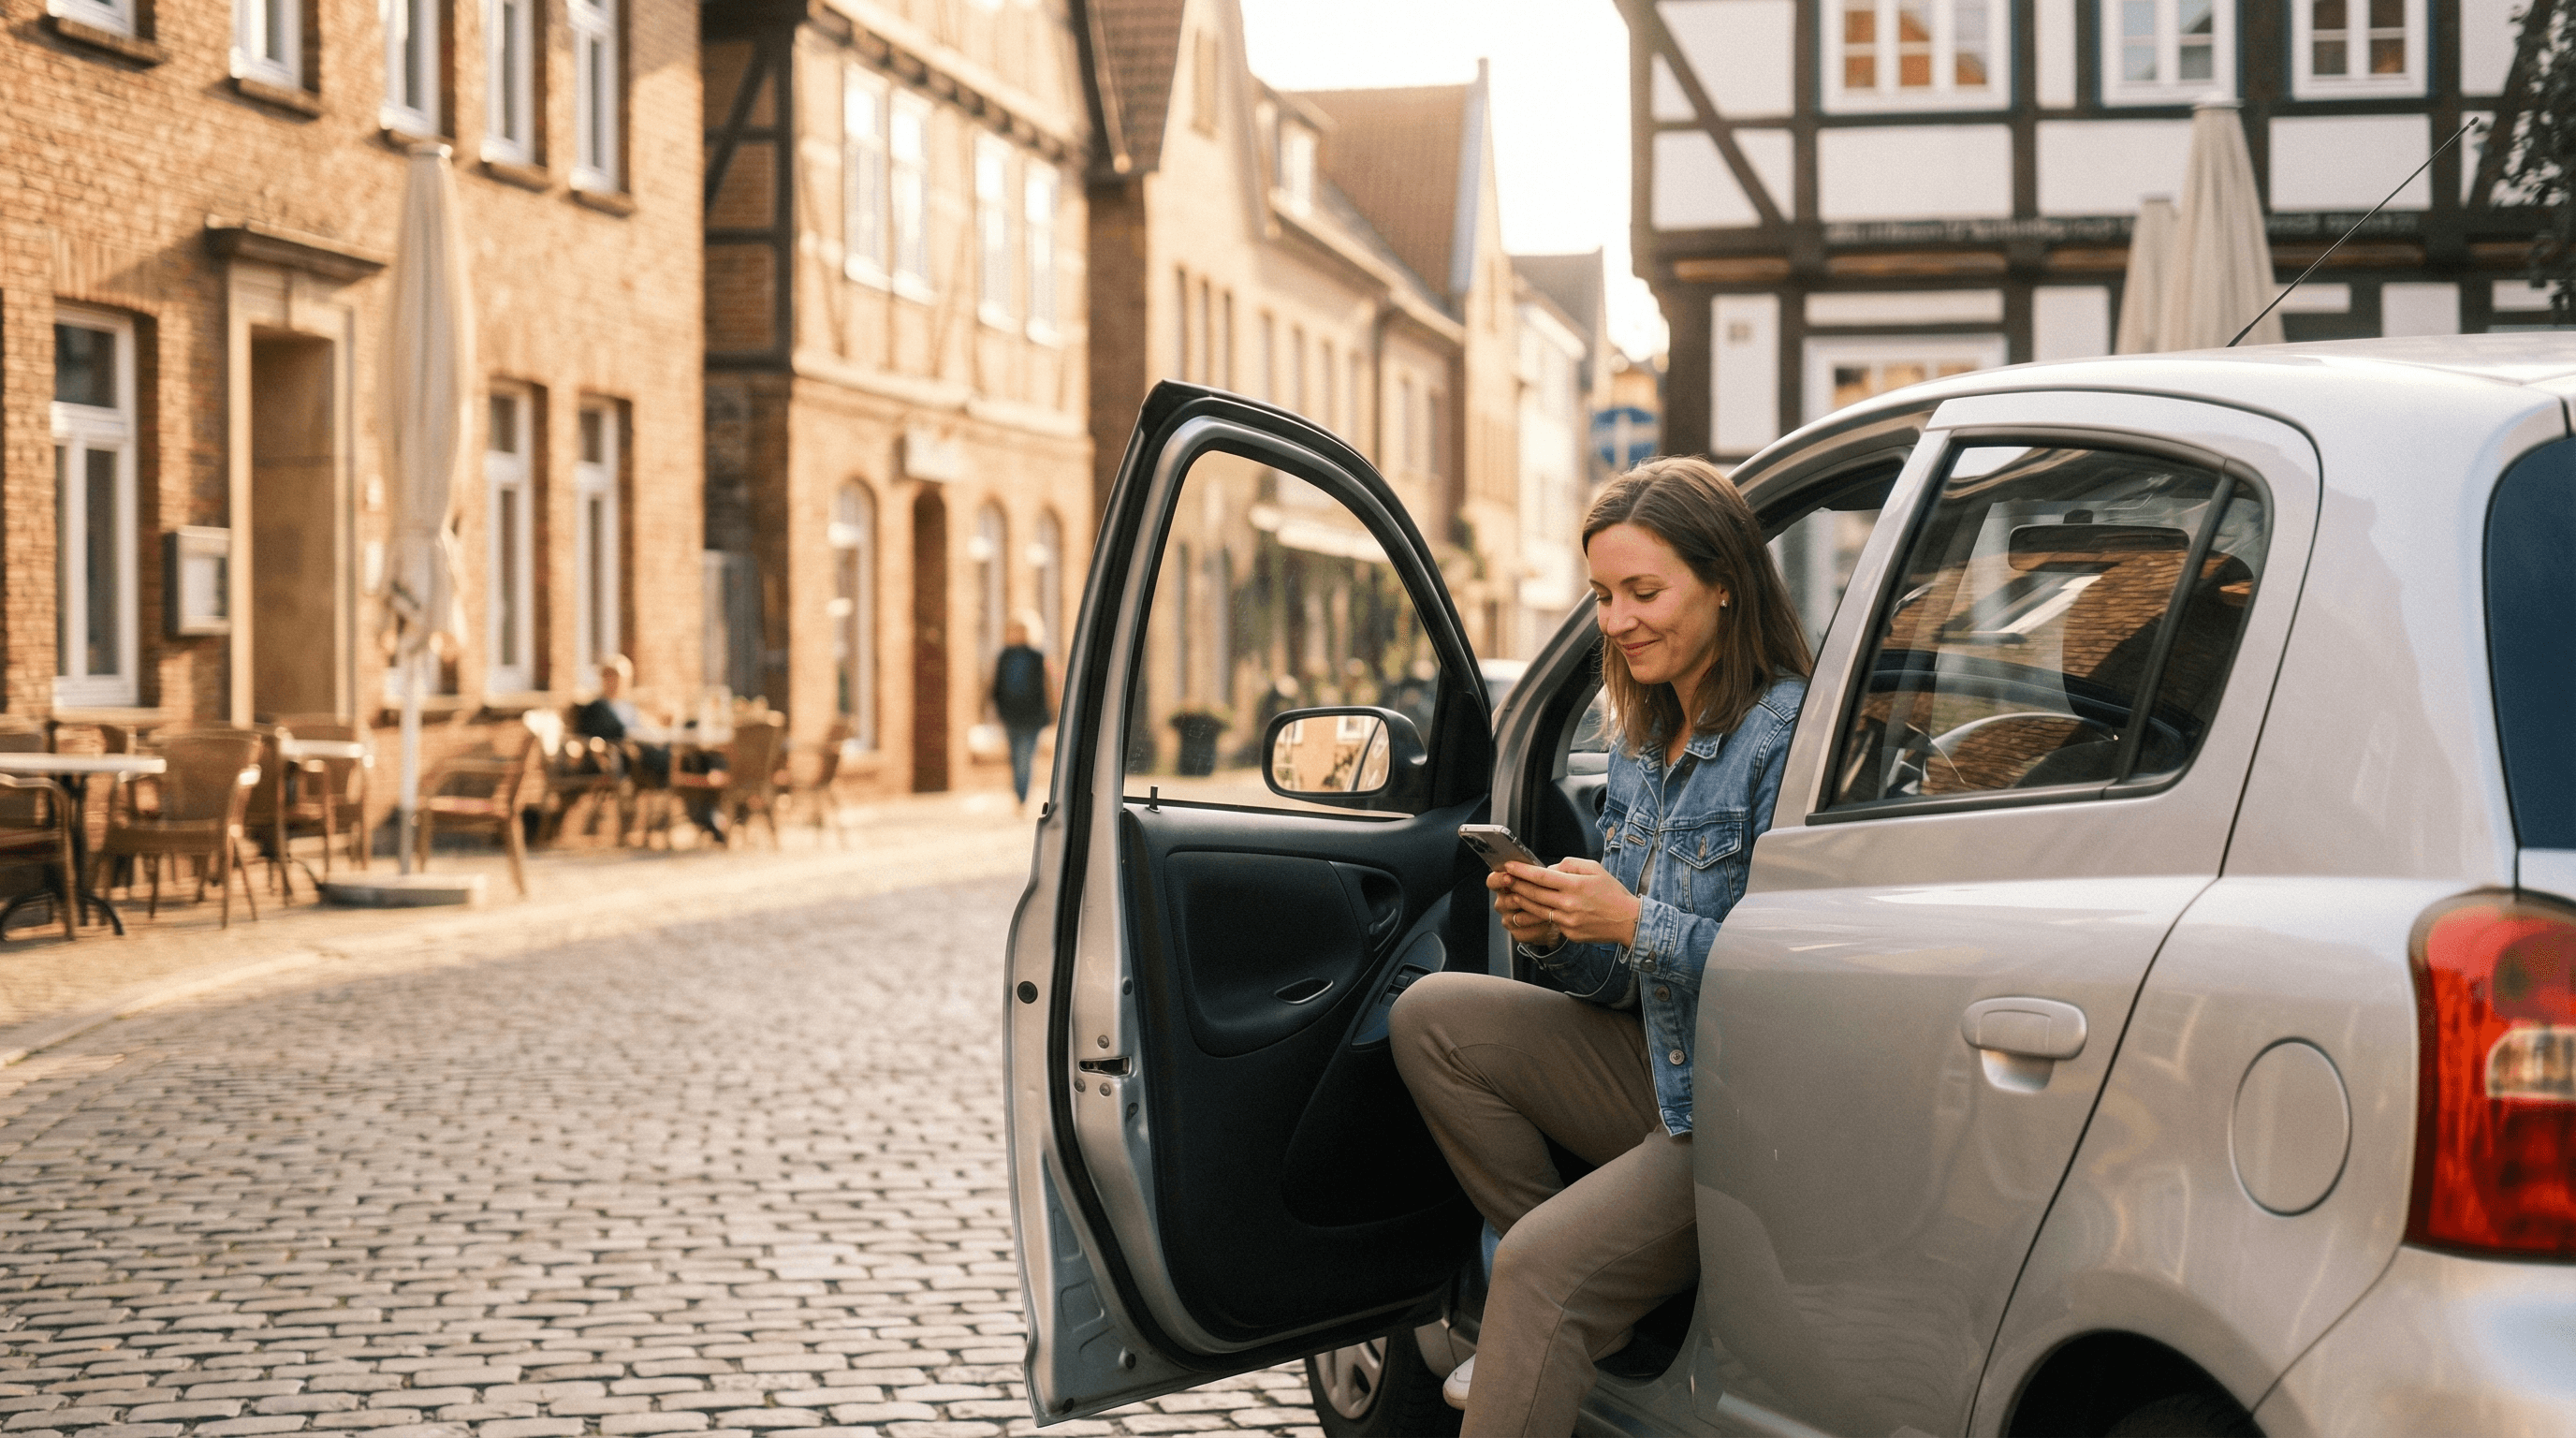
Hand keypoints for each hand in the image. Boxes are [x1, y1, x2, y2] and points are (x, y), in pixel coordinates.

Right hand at [1488, 868, 1561, 948]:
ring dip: (1533, 913)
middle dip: (1518, 898)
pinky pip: (1525, 932)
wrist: (1554, 914)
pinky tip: (1549, 922)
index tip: (1509, 876)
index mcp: (1504, 886)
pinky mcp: (1518, 934)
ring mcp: (1508, 920)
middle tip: (1530, 894)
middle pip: (1503, 902)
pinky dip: (1538, 927)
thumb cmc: (1545, 891)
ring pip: (1517, 918)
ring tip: (1549, 908)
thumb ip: (1541, 872)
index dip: (1499, 879)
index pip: (1492, 881)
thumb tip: (1552, 866)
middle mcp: (1503, 903)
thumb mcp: (1542, 878)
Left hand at [1500, 858, 1640, 949]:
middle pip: (1534, 894)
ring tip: (1512, 892)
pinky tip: (1532, 908)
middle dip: (1516, 885)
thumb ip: (1569, 865)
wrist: (1628, 921)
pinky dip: (1540, 913)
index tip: (1509, 865)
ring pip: (1537, 910)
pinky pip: (1550, 921)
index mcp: (1575, 886)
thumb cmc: (1612, 892)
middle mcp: (1569, 904)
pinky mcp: (1569, 933)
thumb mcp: (1594, 869)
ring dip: (1522, 900)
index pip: (1541, 877)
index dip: (1522, 871)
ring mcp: (1568, 921)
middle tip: (1503, 878)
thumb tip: (1548, 870)